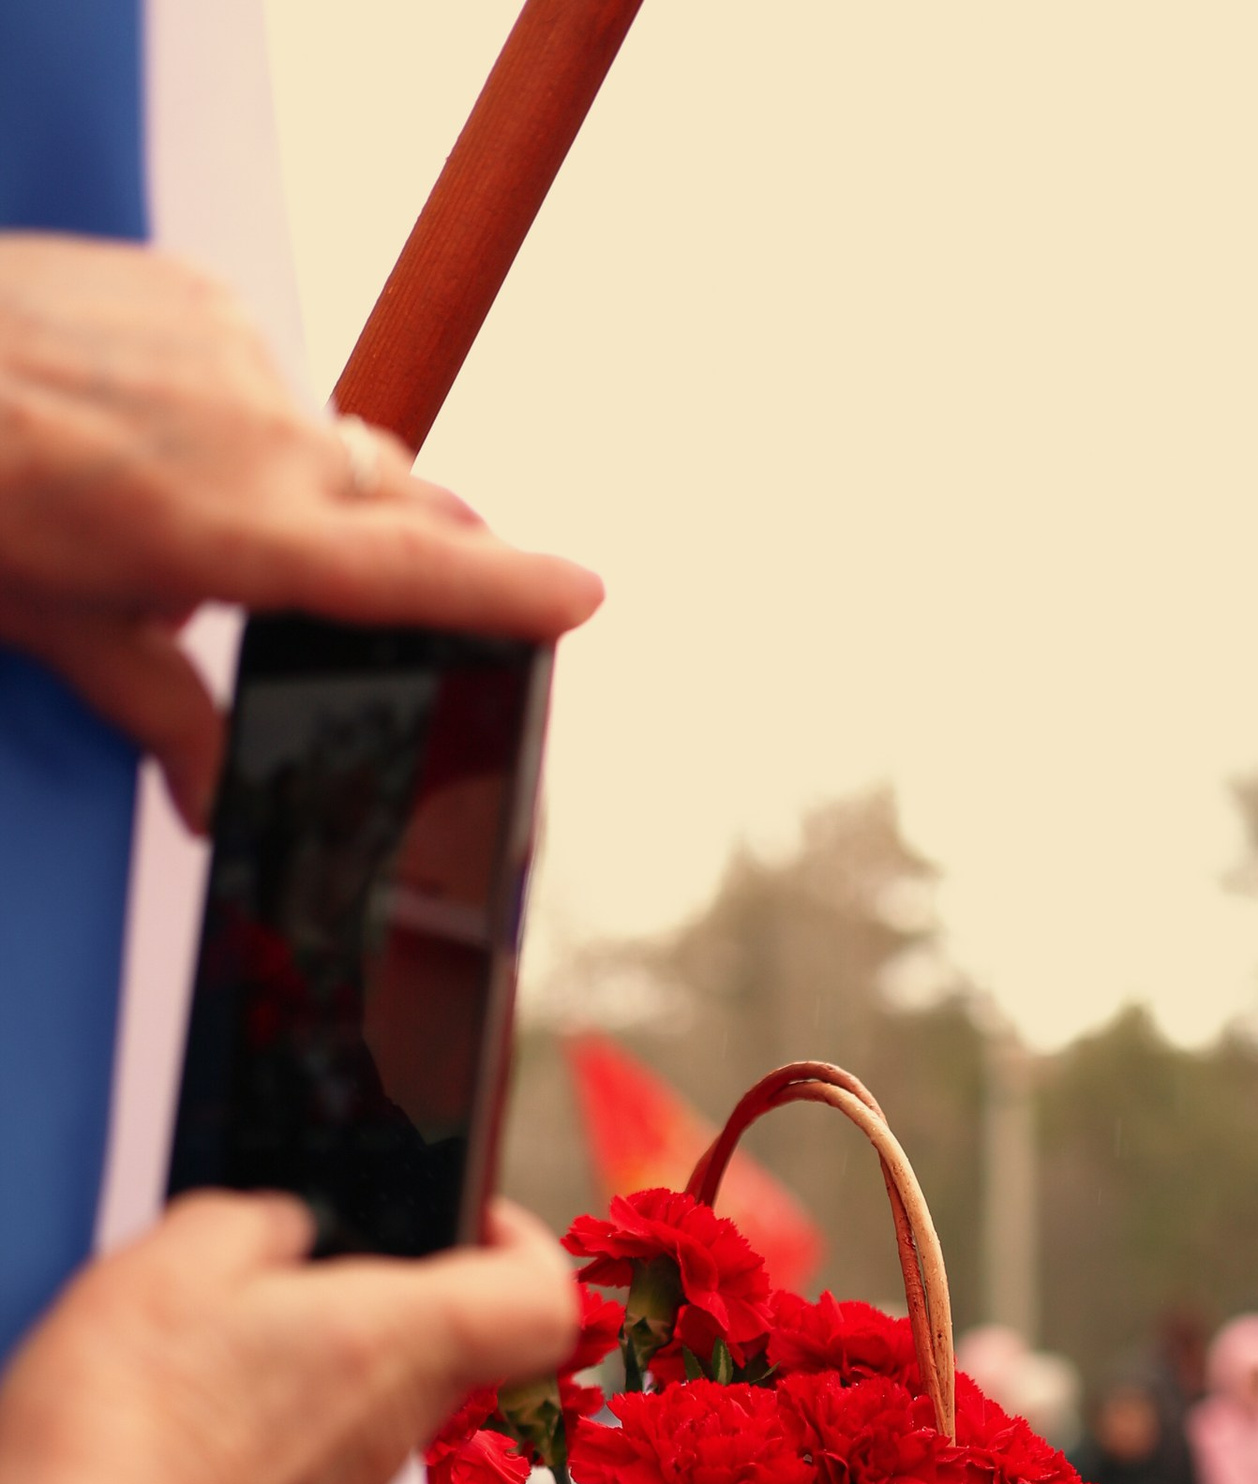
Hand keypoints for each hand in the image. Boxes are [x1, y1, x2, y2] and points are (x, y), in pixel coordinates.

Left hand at [0, 236, 601, 824]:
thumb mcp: (53, 625)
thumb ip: (156, 707)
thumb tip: (213, 799)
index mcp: (235, 535)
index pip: (412, 574)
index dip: (510, 592)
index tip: (586, 596)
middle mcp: (257, 436)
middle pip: (398, 502)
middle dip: (423, 548)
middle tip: (427, 586)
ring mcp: (231, 352)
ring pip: (318, 440)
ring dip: (291, 483)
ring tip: (196, 505)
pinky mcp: (194, 292)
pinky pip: (249, 370)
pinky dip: (228, 413)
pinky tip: (154, 432)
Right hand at [0, 1194, 579, 1483]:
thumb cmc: (130, 1422)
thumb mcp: (178, 1256)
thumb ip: (255, 1223)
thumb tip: (284, 1229)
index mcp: (400, 1337)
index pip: (544, 1297)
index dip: (522, 1242)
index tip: (470, 1214)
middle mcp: (402, 1418)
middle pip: (459, 1338)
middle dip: (399, 1283)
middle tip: (316, 1257)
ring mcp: (362, 1479)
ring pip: (391, 1388)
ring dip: (337, 1343)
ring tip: (238, 1322)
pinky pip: (335, 1437)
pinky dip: (295, 1401)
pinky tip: (215, 1389)